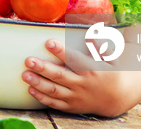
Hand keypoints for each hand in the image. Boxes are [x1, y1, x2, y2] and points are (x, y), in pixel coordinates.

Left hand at [22, 33, 140, 116]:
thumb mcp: (111, 58)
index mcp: (91, 69)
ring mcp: (76, 96)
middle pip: (60, 75)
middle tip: (28, 60)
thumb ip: (100, 45)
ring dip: (38, 83)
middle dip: (43, 68)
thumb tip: (91, 33)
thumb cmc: (109, 72)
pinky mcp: (71, 106)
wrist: (116, 98)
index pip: (74, 59)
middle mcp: (82, 84)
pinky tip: (31, 90)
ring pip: (54, 90)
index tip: (48, 42)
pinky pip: (55, 103)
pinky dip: (42, 98)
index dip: (61, 51)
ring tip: (25, 75)